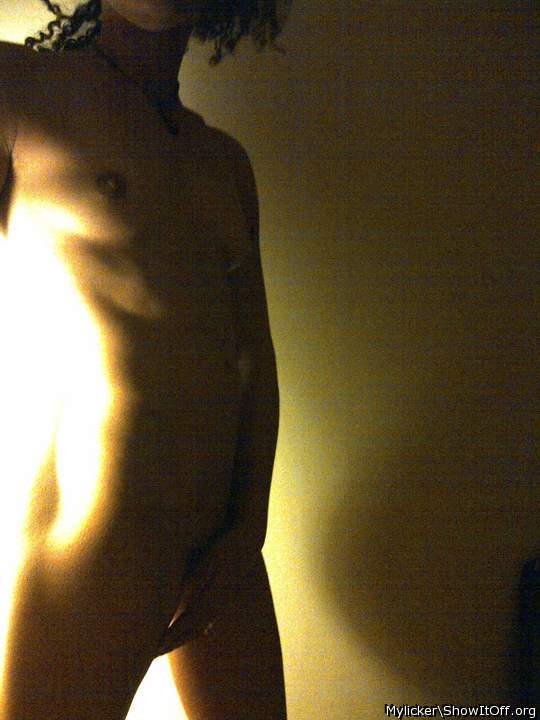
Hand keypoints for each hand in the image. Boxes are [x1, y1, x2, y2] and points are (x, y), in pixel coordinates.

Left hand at [156, 526, 262, 654]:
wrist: (247, 542)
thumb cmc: (224, 548)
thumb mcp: (208, 560)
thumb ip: (196, 581)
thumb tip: (183, 602)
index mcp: (211, 599)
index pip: (185, 624)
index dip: (169, 638)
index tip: (152, 650)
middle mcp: (216, 606)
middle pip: (191, 631)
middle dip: (171, 643)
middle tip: (152, 655)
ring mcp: (220, 604)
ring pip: (199, 628)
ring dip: (182, 638)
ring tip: (165, 646)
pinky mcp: (222, 599)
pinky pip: (206, 621)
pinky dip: (195, 630)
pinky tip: (192, 632)